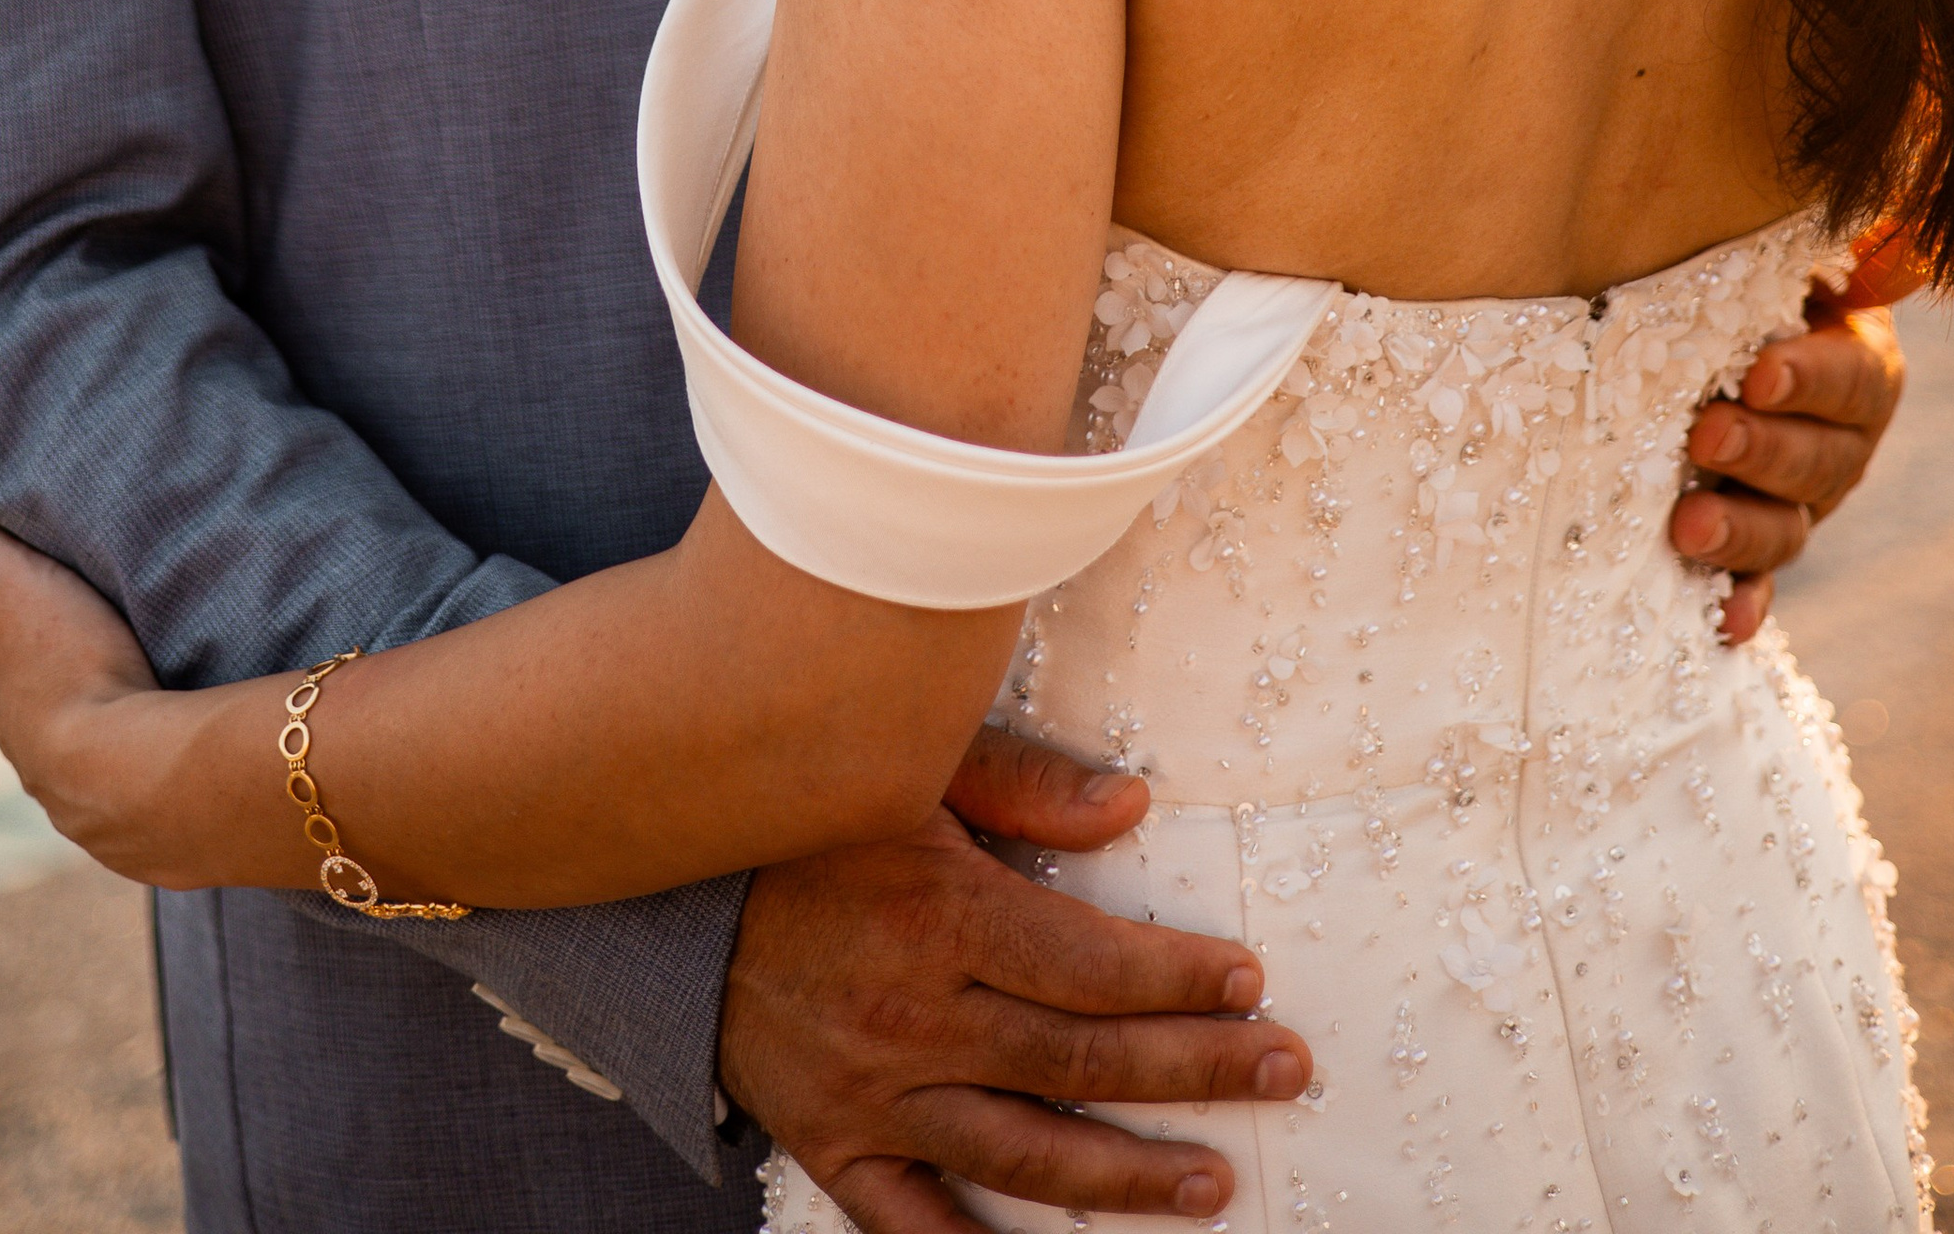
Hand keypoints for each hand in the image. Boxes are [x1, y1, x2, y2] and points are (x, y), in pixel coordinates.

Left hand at [0, 464, 206, 879]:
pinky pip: (79, 724)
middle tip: (42, 569)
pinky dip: (86, 702)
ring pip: (34, 685)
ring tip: (84, 633)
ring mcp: (39, 737)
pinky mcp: (85, 767)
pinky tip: (111, 699)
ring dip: (50, 660)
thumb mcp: (5, 578)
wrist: (117, 769)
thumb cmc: (63, 661)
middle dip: (9, 608)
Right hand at [720, 725, 1309, 1227]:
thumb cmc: (806, 813)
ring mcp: (875, 1093)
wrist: (668, 886)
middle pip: (1082, 1062)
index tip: (1251, 982)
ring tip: (1212, 1184)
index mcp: (943, 916)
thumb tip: (1132, 806)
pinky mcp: (834, 1144)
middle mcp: (916, 1016)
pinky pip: (912, 1226)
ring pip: (1023, 1155)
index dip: (1180, 978)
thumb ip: (1024, 785)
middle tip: (1284, 1071)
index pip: (1093, 967)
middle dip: (1196, 1070)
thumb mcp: (909, 765)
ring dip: (1127, 1175)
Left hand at [1673, 281, 1907, 643]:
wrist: (1704, 334)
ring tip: (1688, 527)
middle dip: (1764, 453)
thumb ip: (1806, 251)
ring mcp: (1803, 503)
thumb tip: (1876, 236)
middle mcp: (1842, 443)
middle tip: (1706, 436)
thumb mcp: (1775, 254)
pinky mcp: (1759, 546)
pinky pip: (1757, 584)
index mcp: (1859, 366)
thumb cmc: (1736, 277)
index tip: (1757, 373)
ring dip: (1743, 532)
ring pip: (1788, 528)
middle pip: (1821, 461)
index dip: (1811, 379)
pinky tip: (1724, 624)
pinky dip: (1742, 604)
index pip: (1853, 378)